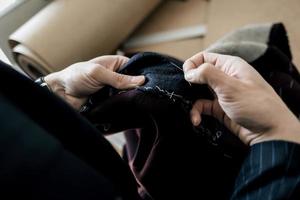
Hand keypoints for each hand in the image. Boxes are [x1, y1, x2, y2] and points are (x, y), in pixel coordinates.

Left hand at [44, 55, 144, 109]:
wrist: (59, 94)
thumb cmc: (75, 77)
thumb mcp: (98, 73)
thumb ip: (118, 78)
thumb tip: (141, 80)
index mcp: (115, 64)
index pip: (136, 68)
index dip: (142, 76)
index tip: (150, 85)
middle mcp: (116, 77)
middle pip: (133, 84)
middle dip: (135, 91)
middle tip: (141, 98)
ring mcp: (112, 90)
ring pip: (127, 96)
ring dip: (128, 100)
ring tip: (134, 106)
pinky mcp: (108, 102)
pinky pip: (119, 105)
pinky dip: (121, 108)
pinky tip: (126, 112)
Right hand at [183, 52, 299, 145]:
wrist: (269, 133)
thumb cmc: (255, 105)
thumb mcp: (230, 86)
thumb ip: (208, 74)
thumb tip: (189, 72)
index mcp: (230, 66)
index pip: (205, 57)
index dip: (192, 64)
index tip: (185, 76)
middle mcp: (225, 78)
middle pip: (200, 75)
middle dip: (190, 85)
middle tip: (185, 93)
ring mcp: (222, 94)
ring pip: (198, 92)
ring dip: (192, 102)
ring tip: (192, 112)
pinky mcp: (219, 109)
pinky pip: (202, 107)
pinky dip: (197, 113)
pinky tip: (196, 120)